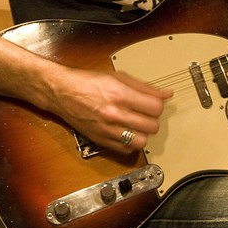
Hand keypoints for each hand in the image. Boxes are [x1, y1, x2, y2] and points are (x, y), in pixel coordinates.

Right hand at [55, 68, 171, 154]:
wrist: (62, 92)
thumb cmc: (87, 82)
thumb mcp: (118, 77)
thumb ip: (144, 87)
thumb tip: (165, 94)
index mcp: (120, 94)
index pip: (155, 107)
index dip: (159, 105)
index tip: (155, 103)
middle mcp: (114, 114)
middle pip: (152, 126)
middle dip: (153, 119)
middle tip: (147, 113)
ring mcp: (107, 129)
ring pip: (142, 141)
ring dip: (144, 133)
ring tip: (139, 124)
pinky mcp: (101, 140)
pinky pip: (126, 150)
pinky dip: (131, 143)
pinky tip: (128, 132)